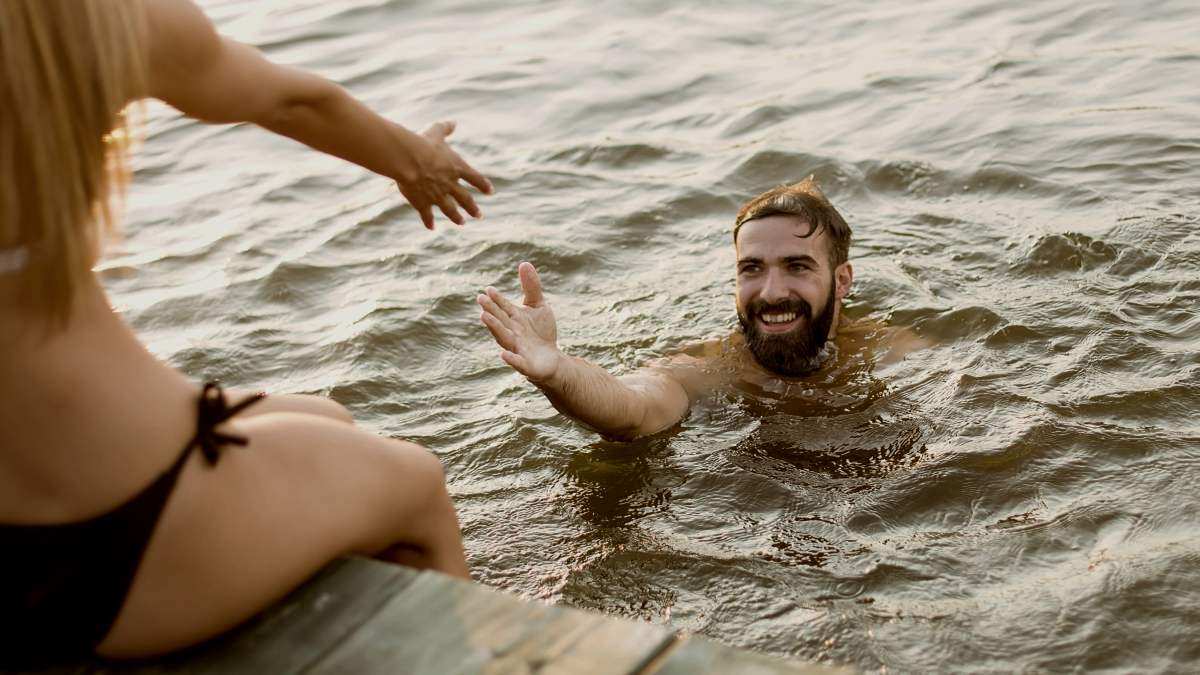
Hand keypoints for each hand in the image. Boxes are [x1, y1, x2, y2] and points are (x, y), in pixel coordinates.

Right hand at [395, 121, 493, 229]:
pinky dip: (429, 221)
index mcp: (456, 168)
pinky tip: (431, 227)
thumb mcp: (436, 132)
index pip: (475, 178)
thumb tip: (453, 121)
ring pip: (450, 209)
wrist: (408, 160)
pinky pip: (427, 215)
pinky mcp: (423, 203)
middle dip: (472, 207)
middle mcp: (450, 184)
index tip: (490, 192)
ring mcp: (438, 195)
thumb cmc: (422, 143)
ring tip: (461, 223)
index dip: (483, 185)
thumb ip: (445, 128)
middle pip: (465, 198)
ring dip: (456, 217)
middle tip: (479, 215)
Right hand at [477, 262, 561, 382]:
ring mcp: (517, 349)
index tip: (488, 289)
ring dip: (494, 328)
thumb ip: (531, 287)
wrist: (552, 359)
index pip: (502, 307)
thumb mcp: (538, 306)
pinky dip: (511, 359)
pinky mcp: (526, 365)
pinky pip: (517, 363)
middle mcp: (511, 333)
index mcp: (513, 319)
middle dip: (491, 310)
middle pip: (499, 321)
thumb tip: (524, 263)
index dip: (496, 299)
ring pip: (504, 338)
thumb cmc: (541, 332)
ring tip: (483, 317)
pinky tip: (504, 355)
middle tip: (481, 298)